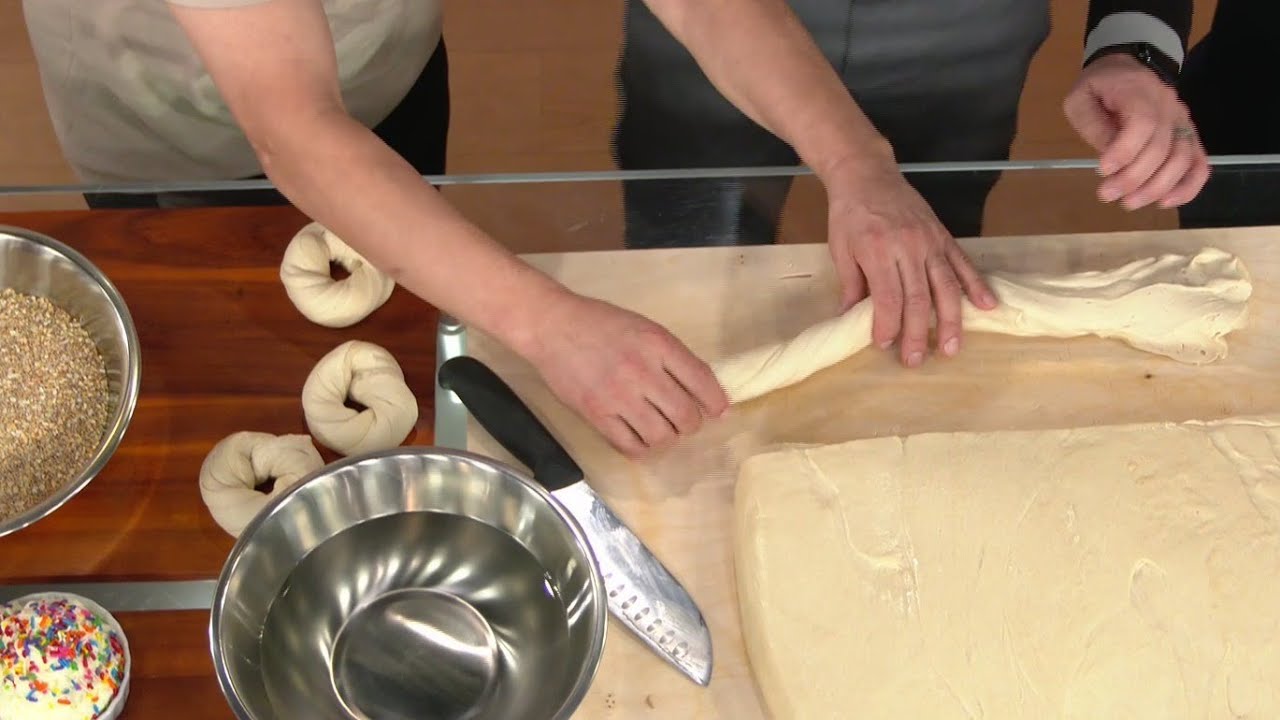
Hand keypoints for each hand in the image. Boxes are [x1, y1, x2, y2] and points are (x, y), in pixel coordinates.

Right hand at [519, 291, 727, 456]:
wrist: (553, 327)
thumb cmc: (602, 324)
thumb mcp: (645, 328)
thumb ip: (674, 357)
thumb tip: (705, 391)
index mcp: (658, 344)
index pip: (702, 381)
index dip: (716, 403)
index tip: (719, 411)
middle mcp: (642, 371)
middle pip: (686, 416)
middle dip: (691, 424)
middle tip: (683, 420)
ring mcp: (618, 396)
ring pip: (662, 436)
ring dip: (667, 437)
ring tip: (660, 428)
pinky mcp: (596, 415)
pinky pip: (631, 446)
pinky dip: (642, 448)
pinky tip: (640, 437)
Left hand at [824, 157, 996, 367]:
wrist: (867, 174)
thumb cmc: (849, 213)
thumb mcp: (840, 249)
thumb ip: (851, 285)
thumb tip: (850, 318)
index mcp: (879, 251)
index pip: (888, 298)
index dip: (888, 324)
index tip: (885, 344)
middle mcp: (909, 247)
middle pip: (918, 298)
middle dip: (917, 333)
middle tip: (917, 359)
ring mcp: (930, 241)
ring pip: (945, 286)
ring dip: (950, 320)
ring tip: (952, 347)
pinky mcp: (943, 236)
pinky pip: (963, 263)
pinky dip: (976, 286)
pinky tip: (986, 306)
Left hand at [1063, 53, 1209, 209]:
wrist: (1126, 68)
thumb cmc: (1099, 87)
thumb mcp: (1080, 100)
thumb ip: (1093, 125)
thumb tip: (1109, 156)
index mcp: (1139, 91)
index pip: (1142, 123)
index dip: (1124, 151)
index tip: (1102, 171)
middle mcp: (1168, 106)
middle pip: (1161, 147)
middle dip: (1133, 178)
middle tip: (1106, 195)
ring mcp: (1182, 121)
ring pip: (1183, 158)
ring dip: (1157, 187)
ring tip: (1129, 203)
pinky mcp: (1188, 135)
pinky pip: (1199, 163)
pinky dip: (1188, 186)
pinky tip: (1166, 202)